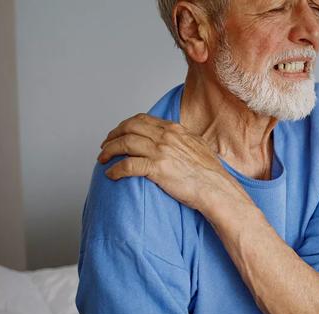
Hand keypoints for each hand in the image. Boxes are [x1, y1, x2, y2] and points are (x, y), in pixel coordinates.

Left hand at [97, 113, 254, 214]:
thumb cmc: (209, 173)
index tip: (117, 134)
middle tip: (104, 146)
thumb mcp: (197, 146)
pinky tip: (111, 175)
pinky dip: (115, 169)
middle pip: (129, 128)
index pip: (141, 120)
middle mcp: (165, 136)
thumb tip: (173, 137)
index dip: (124, 126)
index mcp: (173, 129)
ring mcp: (161, 151)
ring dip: (109, 151)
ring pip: (124, 144)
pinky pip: (127, 165)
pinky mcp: (157, 169)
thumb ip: (181, 139)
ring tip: (102, 160)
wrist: (216, 188)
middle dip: (112, 136)